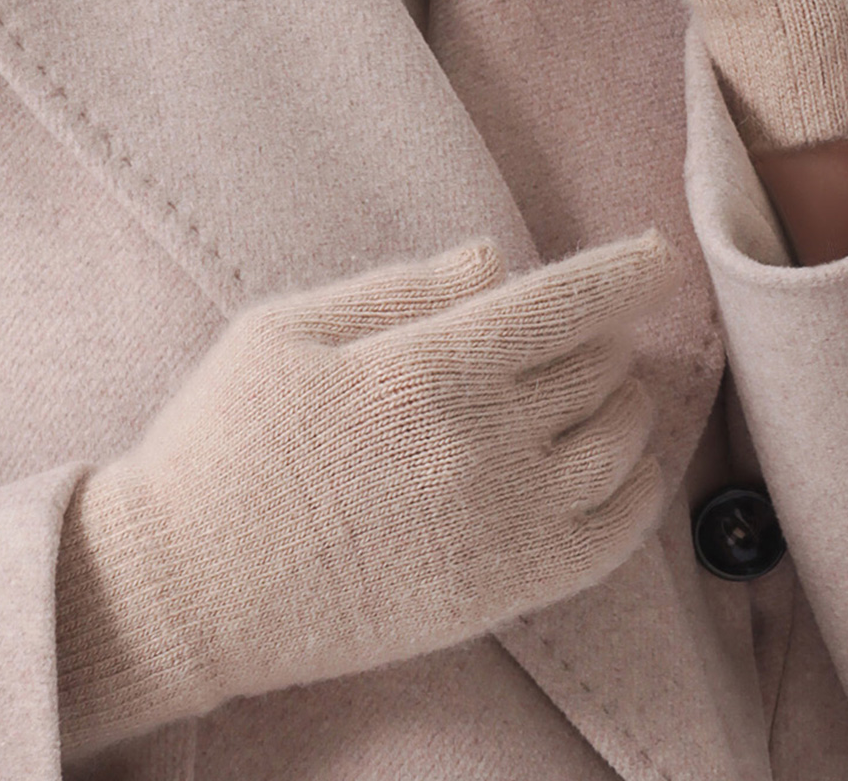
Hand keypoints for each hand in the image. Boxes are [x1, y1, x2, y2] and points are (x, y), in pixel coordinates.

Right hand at [56, 233, 671, 753]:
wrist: (190, 591)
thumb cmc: (224, 442)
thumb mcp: (286, 331)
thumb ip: (397, 289)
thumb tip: (492, 258)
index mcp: (425, 367)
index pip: (562, 304)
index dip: (622, 273)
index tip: (657, 254)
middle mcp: (480, 444)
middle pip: (595, 367)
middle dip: (604, 333)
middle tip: (580, 326)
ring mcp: (498, 524)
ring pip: (616, 444)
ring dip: (625, 401)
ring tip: (603, 384)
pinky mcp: (502, 593)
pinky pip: (613, 538)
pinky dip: (640, 490)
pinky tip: (627, 465)